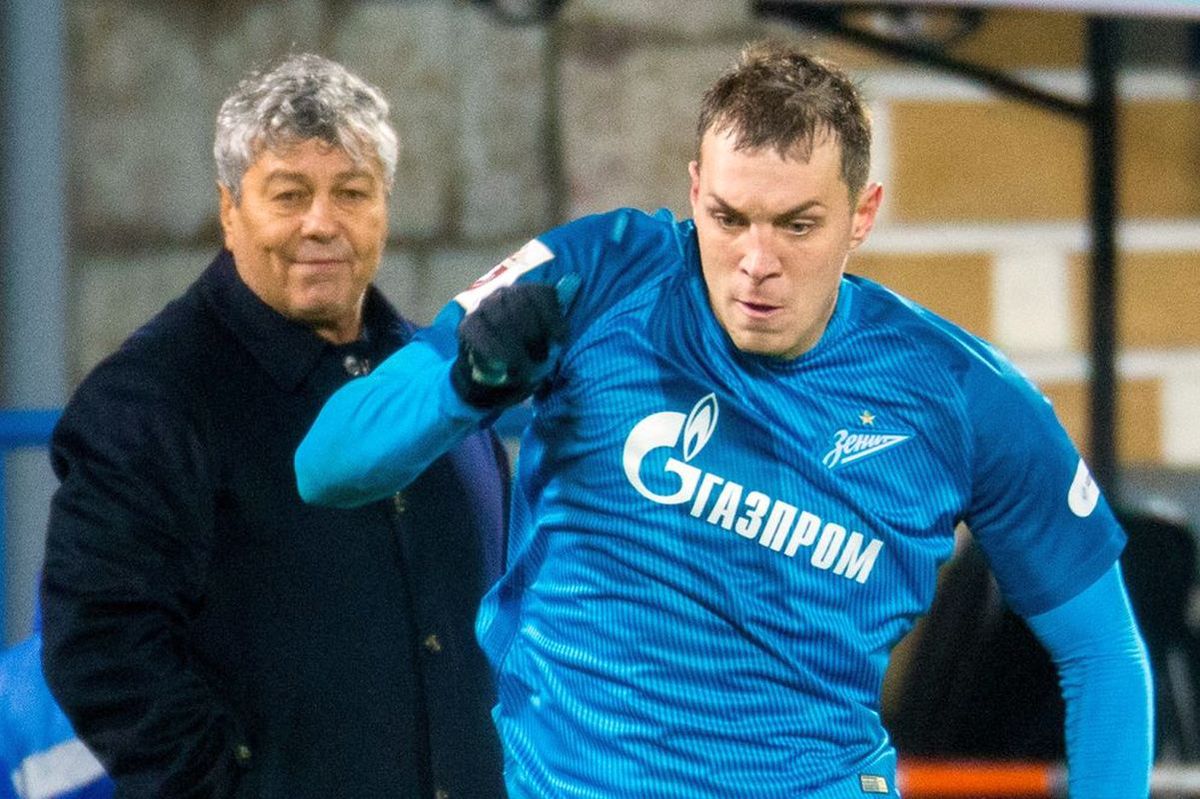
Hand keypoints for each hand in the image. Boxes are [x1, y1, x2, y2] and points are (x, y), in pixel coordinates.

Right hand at [450, 274, 578, 408]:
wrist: (493, 371)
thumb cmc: (526, 348)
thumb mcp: (546, 331)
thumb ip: (559, 307)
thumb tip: (575, 279)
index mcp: (527, 291)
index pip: (542, 293)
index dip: (553, 318)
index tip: (560, 341)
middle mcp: (504, 293)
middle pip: (521, 306)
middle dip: (534, 336)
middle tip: (542, 359)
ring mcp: (484, 307)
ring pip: (501, 320)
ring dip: (515, 348)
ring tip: (525, 368)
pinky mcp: (467, 325)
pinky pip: (480, 333)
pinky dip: (494, 349)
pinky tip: (504, 364)